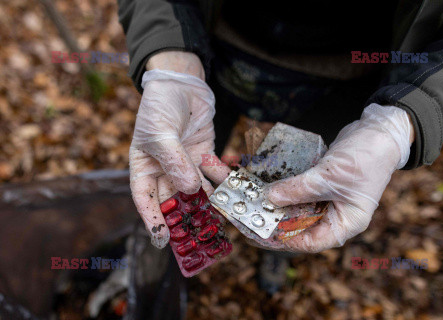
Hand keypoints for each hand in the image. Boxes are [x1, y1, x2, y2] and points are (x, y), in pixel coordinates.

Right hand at [130, 52, 229, 248]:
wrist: (182, 83)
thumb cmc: (160, 106)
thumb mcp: (161, 133)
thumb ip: (175, 161)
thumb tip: (190, 189)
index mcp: (144, 167)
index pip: (145, 198)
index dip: (152, 219)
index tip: (161, 238)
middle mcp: (165, 170)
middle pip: (172, 199)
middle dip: (184, 217)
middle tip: (196, 237)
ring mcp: (186, 164)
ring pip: (195, 191)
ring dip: (207, 205)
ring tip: (219, 221)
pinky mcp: (204, 155)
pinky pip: (213, 173)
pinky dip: (222, 183)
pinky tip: (233, 193)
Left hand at [266, 104, 413, 252]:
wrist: (379, 131)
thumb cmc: (365, 158)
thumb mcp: (329, 176)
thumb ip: (299, 189)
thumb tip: (270, 198)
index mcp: (346, 223)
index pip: (310, 241)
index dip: (284, 238)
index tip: (260, 230)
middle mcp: (337, 216)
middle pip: (302, 225)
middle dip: (278, 219)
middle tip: (252, 213)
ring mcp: (330, 200)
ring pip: (299, 207)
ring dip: (280, 202)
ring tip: (256, 198)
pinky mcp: (323, 185)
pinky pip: (301, 191)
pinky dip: (287, 188)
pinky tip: (269, 183)